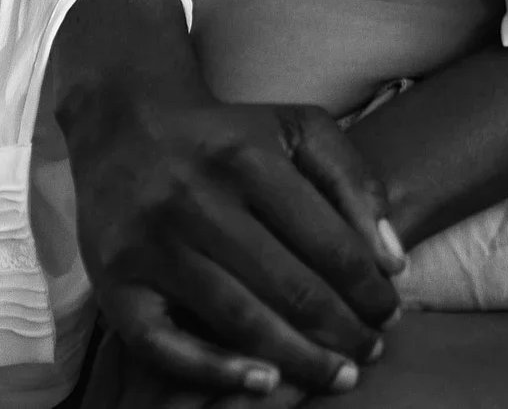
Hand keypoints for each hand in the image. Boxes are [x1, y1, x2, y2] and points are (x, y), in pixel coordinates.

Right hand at [60, 74, 405, 396]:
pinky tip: (264, 383)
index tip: (391, 313)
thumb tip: (392, 260)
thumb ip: (353, 183)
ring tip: (339, 376)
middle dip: (341, 329)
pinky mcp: (116, 284)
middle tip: (371, 353)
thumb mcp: (298, 130)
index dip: (367, 287)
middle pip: (287, 285)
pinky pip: (166, 343)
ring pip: (237, 318)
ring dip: (298, 358)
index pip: (326, 240)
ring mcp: (153, 246)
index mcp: (250, 159)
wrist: (127, 124)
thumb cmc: (231, 136)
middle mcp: (198, 201)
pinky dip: (215, 370)